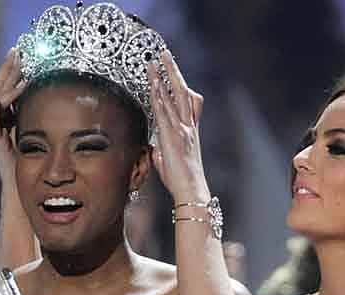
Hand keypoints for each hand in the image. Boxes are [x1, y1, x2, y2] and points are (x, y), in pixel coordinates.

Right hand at [0, 48, 26, 187]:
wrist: (19, 177)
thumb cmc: (29, 154)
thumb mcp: (35, 126)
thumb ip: (38, 111)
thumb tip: (54, 94)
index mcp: (8, 110)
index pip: (9, 82)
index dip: (14, 66)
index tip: (22, 49)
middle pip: (1, 84)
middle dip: (9, 67)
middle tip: (16, 50)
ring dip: (7, 83)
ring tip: (17, 69)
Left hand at [147, 51, 209, 202]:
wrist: (191, 189)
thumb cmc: (181, 180)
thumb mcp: (170, 162)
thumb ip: (162, 151)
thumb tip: (154, 148)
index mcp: (190, 131)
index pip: (188, 101)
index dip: (180, 84)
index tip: (173, 71)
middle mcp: (188, 126)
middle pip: (182, 91)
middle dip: (173, 71)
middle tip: (165, 54)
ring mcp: (181, 130)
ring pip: (172, 97)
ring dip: (162, 78)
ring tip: (153, 63)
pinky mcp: (173, 136)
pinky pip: (164, 112)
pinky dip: (159, 97)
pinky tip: (153, 85)